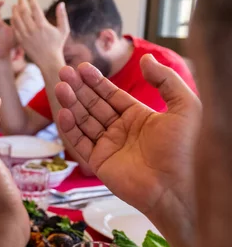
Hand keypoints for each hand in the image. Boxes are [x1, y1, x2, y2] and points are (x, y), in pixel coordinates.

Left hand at [12, 0, 68, 66]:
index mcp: (43, 26)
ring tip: (14, 6)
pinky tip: (13, 17)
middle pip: (24, 13)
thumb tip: (61, 3)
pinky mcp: (21, 41)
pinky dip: (13, 22)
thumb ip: (62, 16)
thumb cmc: (57, 45)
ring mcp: (26, 36)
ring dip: (15, 11)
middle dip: (21, 4)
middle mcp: (33, 30)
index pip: (35, 9)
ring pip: (17, 20)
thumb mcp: (63, 30)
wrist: (48, 61)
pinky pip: (15, 29)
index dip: (31, 0)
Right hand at [55, 54, 200, 216]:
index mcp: (139, 117)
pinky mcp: (99, 163)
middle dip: (78, 88)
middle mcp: (121, 130)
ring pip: (84, 120)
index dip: (96, 81)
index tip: (81, 67)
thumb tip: (145, 58)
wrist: (179, 188)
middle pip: (94, 105)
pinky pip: (80, 142)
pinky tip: (64, 112)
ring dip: (71, 103)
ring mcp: (108, 146)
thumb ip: (166, 79)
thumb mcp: (185, 107)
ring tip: (60, 87)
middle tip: (64, 72)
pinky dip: (70, 128)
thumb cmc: (186, 149)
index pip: (111, 95)